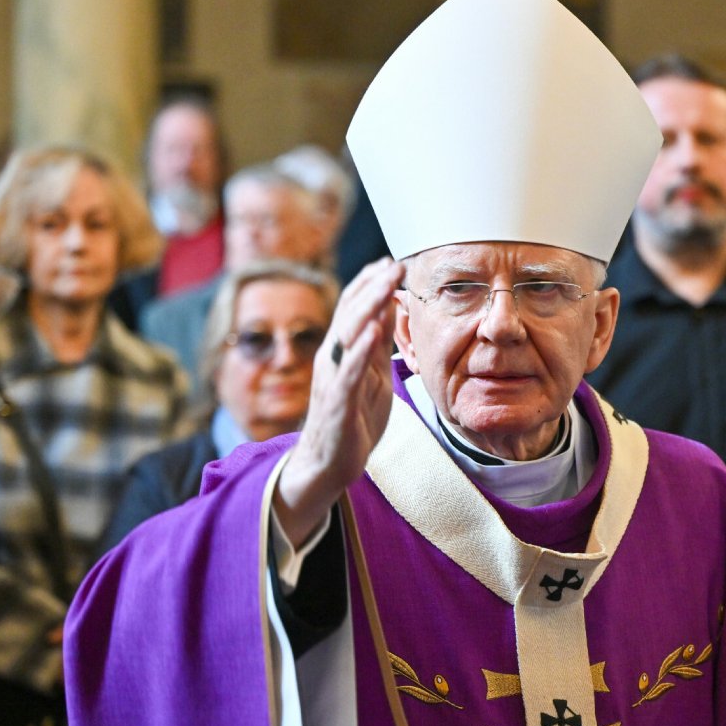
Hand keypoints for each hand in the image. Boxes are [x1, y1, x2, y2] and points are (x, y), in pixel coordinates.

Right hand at [275, 258, 404, 544]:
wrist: (330, 464)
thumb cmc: (355, 418)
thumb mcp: (373, 374)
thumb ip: (378, 343)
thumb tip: (390, 307)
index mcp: (342, 350)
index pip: (353, 307)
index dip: (371, 283)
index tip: (392, 261)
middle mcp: (333, 358)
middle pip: (350, 313)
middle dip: (373, 286)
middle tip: (394, 263)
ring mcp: (334, 379)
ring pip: (348, 334)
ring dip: (369, 307)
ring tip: (387, 284)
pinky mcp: (338, 403)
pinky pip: (349, 372)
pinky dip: (360, 350)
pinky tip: (372, 330)